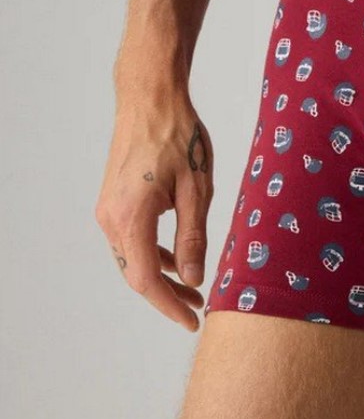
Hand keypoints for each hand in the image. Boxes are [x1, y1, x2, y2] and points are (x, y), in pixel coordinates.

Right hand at [95, 94, 213, 330]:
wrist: (150, 98)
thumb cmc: (177, 136)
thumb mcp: (197, 190)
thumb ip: (193, 237)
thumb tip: (192, 279)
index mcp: (131, 217)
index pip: (146, 279)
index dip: (169, 305)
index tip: (192, 320)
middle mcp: (111, 218)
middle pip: (137, 273)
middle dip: (167, 295)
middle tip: (199, 308)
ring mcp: (109, 209)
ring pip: (133, 257)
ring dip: (161, 275)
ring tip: (193, 288)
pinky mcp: (114, 200)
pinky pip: (132, 239)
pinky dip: (154, 254)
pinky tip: (177, 260)